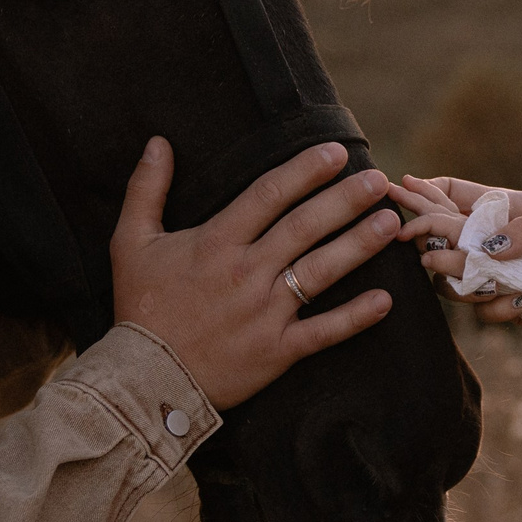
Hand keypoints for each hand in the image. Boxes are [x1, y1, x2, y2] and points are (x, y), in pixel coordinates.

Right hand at [109, 138, 396, 408]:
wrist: (143, 378)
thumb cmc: (140, 307)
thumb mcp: (130, 242)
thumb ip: (146, 190)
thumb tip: (158, 143)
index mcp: (215, 243)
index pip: (268, 196)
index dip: (304, 171)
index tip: (336, 153)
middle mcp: (246, 273)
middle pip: (304, 227)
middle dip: (344, 200)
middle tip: (379, 180)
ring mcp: (264, 313)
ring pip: (320, 272)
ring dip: (358, 245)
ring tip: (390, 223)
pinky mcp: (276, 351)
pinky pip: (323, 332)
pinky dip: (355, 318)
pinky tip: (385, 300)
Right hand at [391, 174, 521, 322]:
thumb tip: (487, 246)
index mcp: (504, 209)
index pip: (452, 194)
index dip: (423, 193)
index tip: (400, 191)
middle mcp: (495, 242)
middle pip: (442, 238)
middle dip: (431, 242)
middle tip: (427, 250)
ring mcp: (500, 275)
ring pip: (453, 279)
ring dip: (462, 279)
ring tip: (484, 278)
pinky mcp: (510, 306)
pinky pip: (484, 311)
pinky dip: (498, 308)